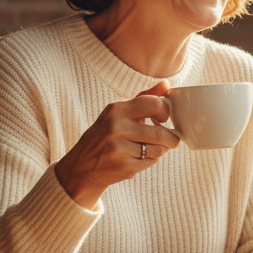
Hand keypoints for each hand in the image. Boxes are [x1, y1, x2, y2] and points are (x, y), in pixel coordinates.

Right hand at [54, 81, 180, 208]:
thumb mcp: (118, 113)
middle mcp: (116, 128)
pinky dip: (151, 160)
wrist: (81, 168)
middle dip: (171, 138)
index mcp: (116, 110)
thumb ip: (144, 98)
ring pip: (158, 149)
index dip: (165, 111)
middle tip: (171, 139)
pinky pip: (150, 162)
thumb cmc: (104, 137)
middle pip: (160, 132)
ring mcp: (119, 148)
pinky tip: (139, 158)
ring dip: (162, 150)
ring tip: (153, 148)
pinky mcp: (123, 166)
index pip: (154, 103)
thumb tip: (167, 84)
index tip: (165, 118)